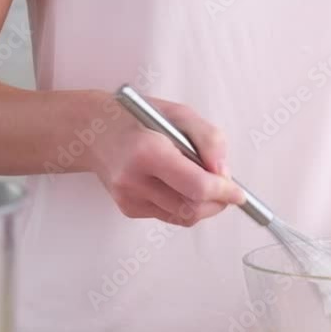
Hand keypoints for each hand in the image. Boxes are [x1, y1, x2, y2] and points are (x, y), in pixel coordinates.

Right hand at [84, 93, 244, 224]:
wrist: (92, 130)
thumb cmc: (138, 118)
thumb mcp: (180, 114)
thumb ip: (209, 140)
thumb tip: (224, 173)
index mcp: (147, 151)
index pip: (196, 186)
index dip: (224, 193)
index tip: (238, 193)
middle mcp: (134, 179)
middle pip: (192, 208)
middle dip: (217, 202)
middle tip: (226, 188)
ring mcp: (128, 198)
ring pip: (183, 216)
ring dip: (203, 204)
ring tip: (201, 180)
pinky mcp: (128, 208)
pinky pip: (170, 215)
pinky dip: (184, 203)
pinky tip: (176, 183)